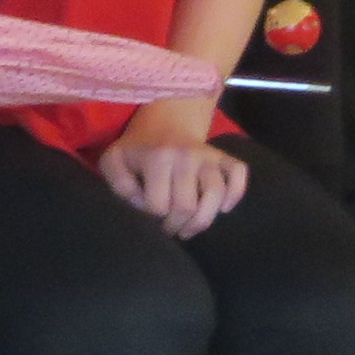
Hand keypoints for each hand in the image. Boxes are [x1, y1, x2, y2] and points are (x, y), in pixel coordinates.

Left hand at [98, 105, 245, 235]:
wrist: (165, 126)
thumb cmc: (138, 151)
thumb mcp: (114, 161)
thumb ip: (118, 182)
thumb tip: (141, 201)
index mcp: (158, 157)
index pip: (158, 206)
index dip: (150, 216)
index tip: (147, 212)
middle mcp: (186, 154)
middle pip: (188, 206)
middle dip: (176, 225)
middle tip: (167, 226)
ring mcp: (209, 156)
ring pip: (216, 196)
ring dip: (203, 221)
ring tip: (188, 228)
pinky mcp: (226, 158)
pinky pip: (239, 176)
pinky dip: (234, 195)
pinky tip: (221, 208)